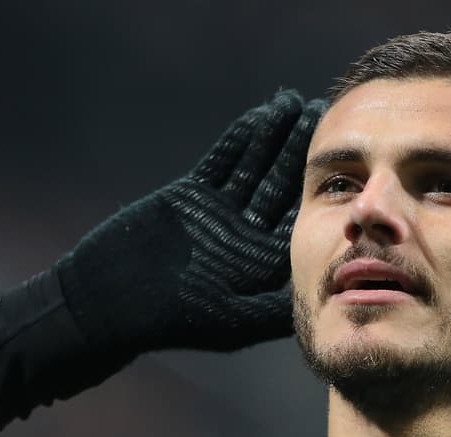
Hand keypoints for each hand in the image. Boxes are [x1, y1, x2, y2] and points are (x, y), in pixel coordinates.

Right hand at [56, 89, 324, 354]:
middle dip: (299, 151)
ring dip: (274, 137)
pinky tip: (262, 115)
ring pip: (253, 167)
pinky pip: (221, 161)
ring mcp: (220, 213)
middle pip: (280, 186)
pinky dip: (240, 139)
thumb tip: (322, 298)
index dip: (320, 188)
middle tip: (321, 114)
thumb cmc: (171, 319)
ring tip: (294, 102)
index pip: (299, 219)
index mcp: (263, 263)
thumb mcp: (233, 319)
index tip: (342, 160)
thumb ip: (276, 306)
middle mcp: (246, 235)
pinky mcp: (192, 196)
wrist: (109, 300)